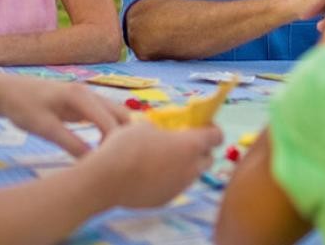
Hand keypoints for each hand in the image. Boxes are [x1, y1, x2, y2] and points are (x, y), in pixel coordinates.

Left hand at [0, 75, 128, 156]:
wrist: (7, 91)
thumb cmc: (23, 107)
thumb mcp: (44, 127)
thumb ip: (68, 143)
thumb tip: (93, 162)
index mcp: (80, 96)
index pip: (110, 121)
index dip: (115, 144)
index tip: (112, 166)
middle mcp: (89, 93)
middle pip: (121, 115)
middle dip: (124, 138)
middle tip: (116, 164)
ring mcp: (88, 97)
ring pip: (115, 115)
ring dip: (118, 135)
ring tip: (111, 159)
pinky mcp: (83, 105)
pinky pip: (105, 117)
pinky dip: (110, 131)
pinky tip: (104, 150)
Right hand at [88, 122, 222, 207]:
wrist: (107, 179)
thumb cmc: (126, 145)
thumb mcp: (144, 125)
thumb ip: (162, 129)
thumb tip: (162, 132)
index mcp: (190, 144)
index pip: (216, 136)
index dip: (211, 128)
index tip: (200, 125)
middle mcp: (191, 168)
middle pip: (208, 158)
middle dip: (200, 149)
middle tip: (182, 141)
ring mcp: (179, 187)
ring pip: (192, 174)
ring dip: (184, 164)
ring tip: (162, 157)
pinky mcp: (166, 199)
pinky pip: (175, 186)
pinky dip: (169, 178)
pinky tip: (149, 173)